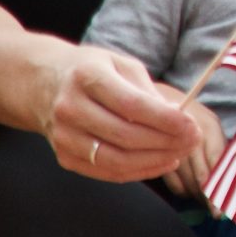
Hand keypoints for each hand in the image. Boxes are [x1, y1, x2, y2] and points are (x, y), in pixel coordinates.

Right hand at [43, 47, 196, 182]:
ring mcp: (63, 136)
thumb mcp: (120, 64)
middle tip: (193, 140)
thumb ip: (147, 90)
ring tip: (181, 152)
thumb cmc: (90, 70)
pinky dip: (139, 171)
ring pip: (117, 159)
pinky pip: (107, 172)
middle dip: (167, 142)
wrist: (42, 83)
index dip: (165, 119)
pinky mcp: (64, 157)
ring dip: (156, 160)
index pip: (131, 105)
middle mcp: (70, 107)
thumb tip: (177, 116)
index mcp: (87, 76)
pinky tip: (162, 162)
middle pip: (126, 135)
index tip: (191, 125)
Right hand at [160, 99, 225, 197]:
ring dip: (197, 195)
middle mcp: (191, 137)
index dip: (222, 185)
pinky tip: (188, 190)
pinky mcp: (158, 156)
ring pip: (187, 183)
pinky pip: (173, 183)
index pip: (218, 161)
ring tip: (204, 201)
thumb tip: (234, 176)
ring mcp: (172, 147)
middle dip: (210, 198)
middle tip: (216, 213)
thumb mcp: (212, 126)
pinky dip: (182, 191)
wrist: (162, 101)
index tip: (226, 206)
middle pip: (203, 176)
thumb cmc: (195, 117)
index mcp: (209, 127)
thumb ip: (221, 148)